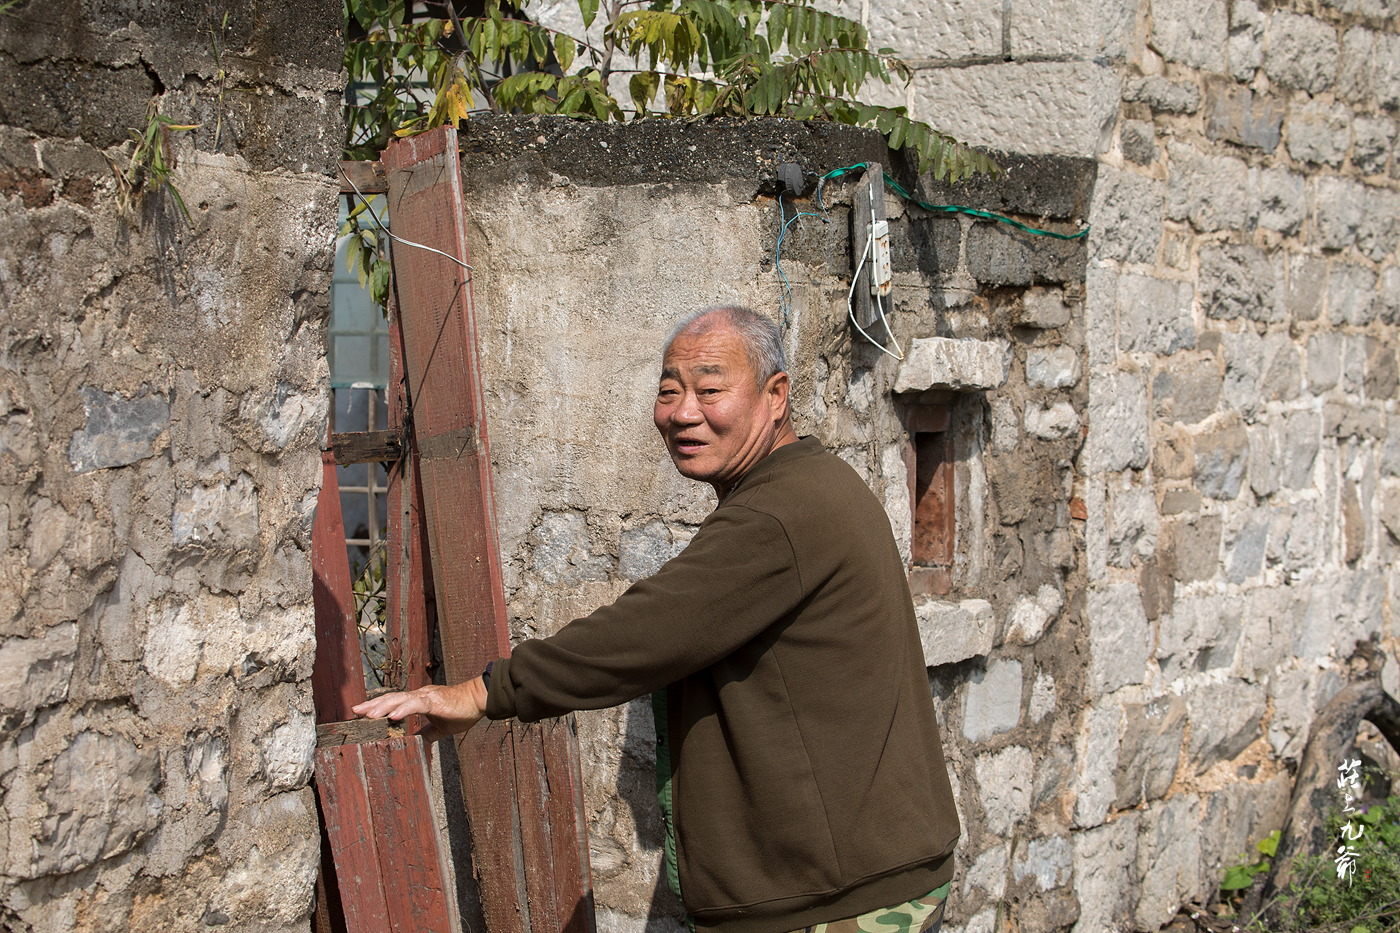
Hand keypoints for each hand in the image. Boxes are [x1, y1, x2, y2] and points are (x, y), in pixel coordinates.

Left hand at [351, 676, 488, 742]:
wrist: (480, 699)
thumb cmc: (463, 710)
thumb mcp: (442, 726)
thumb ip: (428, 733)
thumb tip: (419, 744)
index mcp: (420, 700)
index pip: (394, 702)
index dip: (378, 707)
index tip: (362, 713)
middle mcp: (419, 695)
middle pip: (391, 698)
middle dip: (373, 705)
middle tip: (355, 711)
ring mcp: (426, 697)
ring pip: (400, 699)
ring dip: (383, 707)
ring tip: (368, 715)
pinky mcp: (435, 701)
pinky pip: (416, 704)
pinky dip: (403, 710)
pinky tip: (392, 717)